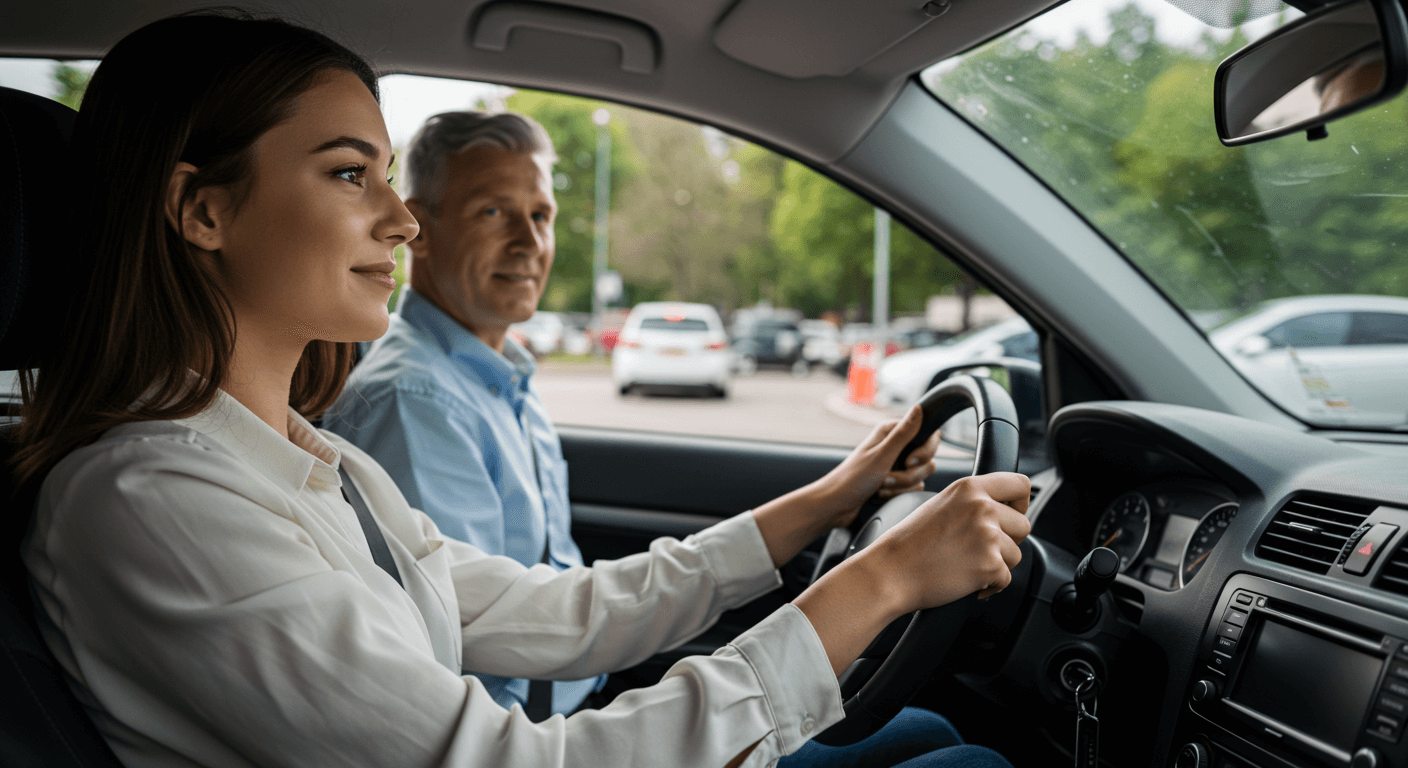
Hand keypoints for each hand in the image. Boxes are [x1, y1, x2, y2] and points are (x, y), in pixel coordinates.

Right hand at [793, 471, 1030, 674]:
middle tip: (981, 549)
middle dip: (1008, 541)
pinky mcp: (990, 565)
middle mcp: (982, 507)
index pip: (1020, 485)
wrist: (891, 572)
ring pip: (1016, 554)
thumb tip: (1002, 510)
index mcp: (970, 488)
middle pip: (1023, 524)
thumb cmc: (909, 543)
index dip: (1021, 502)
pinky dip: (989, 586)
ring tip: (966, 565)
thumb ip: (972, 502)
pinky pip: (1006, 579)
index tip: (1014, 513)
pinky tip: (965, 581)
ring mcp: (988, 536)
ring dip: (996, 564)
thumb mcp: (941, 505)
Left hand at [817, 405, 940, 528]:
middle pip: (926, 459)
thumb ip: (904, 433)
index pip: (928, 435)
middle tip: (887, 477)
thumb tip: (919, 408)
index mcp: (891, 432)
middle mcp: (895, 446)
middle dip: (909, 474)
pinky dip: (898, 494)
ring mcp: (896, 464)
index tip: (910, 462)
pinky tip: (881, 494)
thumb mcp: (881, 455)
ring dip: (901, 485)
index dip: (925, 450)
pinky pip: (912, 489)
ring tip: (881, 486)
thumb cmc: (853, 478)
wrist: (836, 505)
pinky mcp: (896, 482)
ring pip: (919, 476)